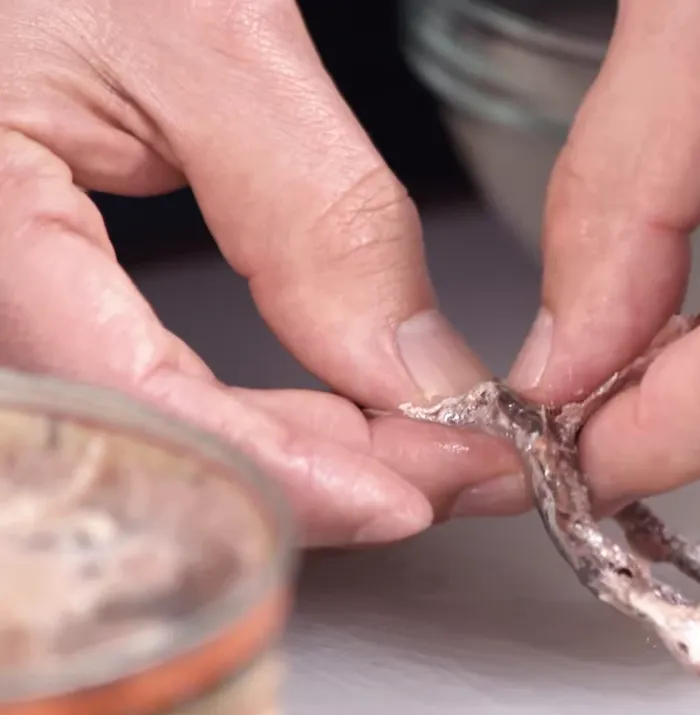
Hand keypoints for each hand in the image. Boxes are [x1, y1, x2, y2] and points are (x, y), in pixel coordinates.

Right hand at [0, 0, 523, 545]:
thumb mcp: (210, 41)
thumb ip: (311, 208)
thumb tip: (413, 374)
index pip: (128, 393)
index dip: (275, 467)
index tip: (409, 495)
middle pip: (152, 436)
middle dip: (325, 474)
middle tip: (467, 471)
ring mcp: (18, 286)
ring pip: (161, 428)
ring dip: (308, 454)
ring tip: (437, 449)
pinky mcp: (52, 289)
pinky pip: (154, 390)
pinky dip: (266, 414)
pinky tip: (350, 420)